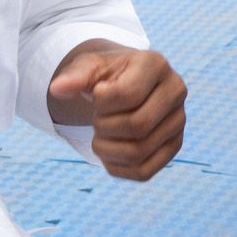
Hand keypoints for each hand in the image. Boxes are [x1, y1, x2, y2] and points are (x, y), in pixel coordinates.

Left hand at [50, 39, 185, 179]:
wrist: (126, 85)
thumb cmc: (106, 75)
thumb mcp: (89, 67)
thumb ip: (74, 76)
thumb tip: (57, 89)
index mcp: (156, 65)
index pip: (128, 95)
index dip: (101, 103)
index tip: (96, 95)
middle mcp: (176, 92)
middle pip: (138, 125)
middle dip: (104, 127)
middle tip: (97, 119)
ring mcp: (178, 122)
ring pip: (139, 152)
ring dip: (106, 149)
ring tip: (100, 135)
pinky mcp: (173, 146)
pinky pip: (144, 172)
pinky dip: (116, 167)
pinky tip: (108, 152)